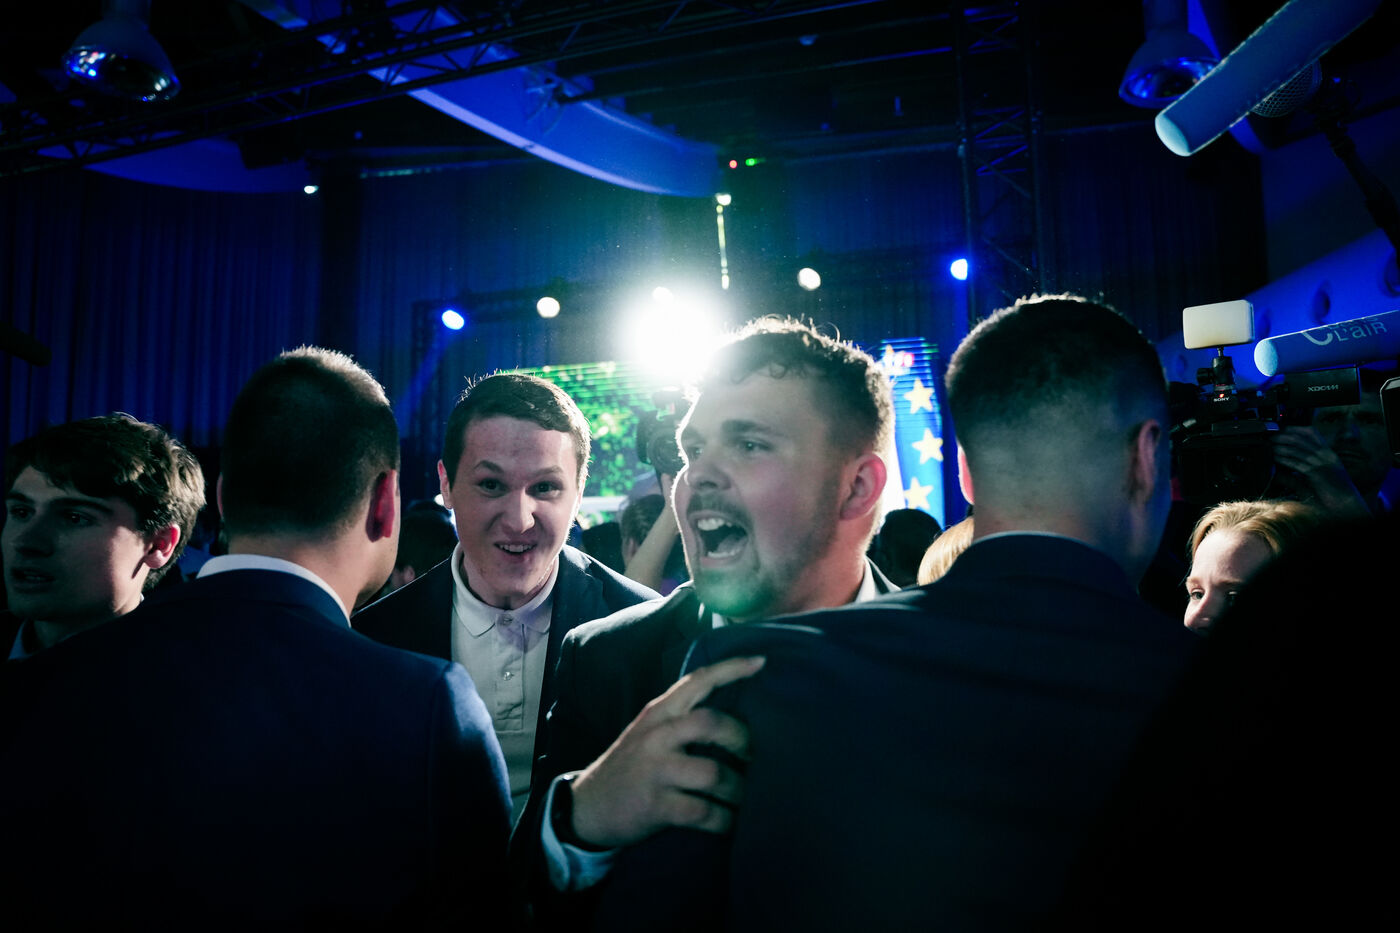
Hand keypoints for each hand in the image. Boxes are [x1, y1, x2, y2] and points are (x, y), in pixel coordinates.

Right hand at [568, 656, 764, 848]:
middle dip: (742, 740)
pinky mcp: (655, 806)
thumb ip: (681, 720)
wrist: (588, 807)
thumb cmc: (632, 767)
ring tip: (744, 799)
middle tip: (752, 758)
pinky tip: (729, 823)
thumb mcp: (649, 733)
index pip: (697, 680)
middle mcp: (656, 736)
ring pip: (714, 773)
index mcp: (658, 714)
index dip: (731, 669)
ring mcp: (654, 770)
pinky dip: (724, 821)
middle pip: (710, 723)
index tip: (761, 662)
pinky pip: (703, 812)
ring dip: (738, 790)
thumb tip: (737, 716)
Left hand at [1271, 427, 1369, 514]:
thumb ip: (1296, 478)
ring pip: (1300, 450)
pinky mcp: (1319, 474)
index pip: (1313, 433)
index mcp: (1328, 454)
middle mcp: (1327, 456)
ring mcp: (1324, 464)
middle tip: (1271, 437)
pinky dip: (1286, 460)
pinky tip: (1276, 458)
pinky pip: (1300, 464)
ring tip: (1270, 446)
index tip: (1281, 430)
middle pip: (1303, 439)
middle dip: (1285, 437)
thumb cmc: (1332, 496)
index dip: (1295, 430)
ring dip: (1283, 447)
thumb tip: (1278, 475)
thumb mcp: (1313, 483)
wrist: (1348, 507)